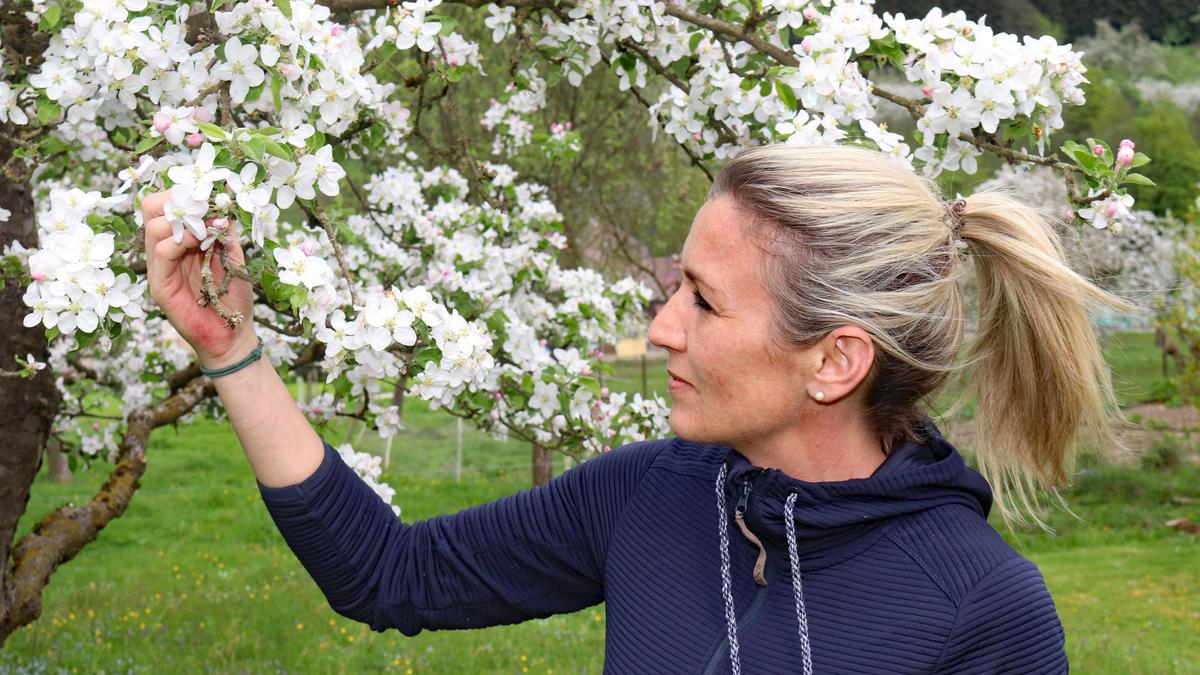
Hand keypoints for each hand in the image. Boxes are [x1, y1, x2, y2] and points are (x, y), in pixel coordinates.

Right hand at [141, 188, 257, 368]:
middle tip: (205, 207)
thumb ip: (225, 230)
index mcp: (179, 240)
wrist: (232, 335)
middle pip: (152, 208)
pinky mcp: (159, 285)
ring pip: (154, 226)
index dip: (185, 193)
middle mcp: (164, 249)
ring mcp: (159, 267)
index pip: (166, 203)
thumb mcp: (233, 255)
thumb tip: (226, 199)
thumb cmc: (232, 296)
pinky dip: (181, 241)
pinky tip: (201, 243)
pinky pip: (161, 252)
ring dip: (184, 221)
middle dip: (179, 200)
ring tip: (208, 229)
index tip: (211, 195)